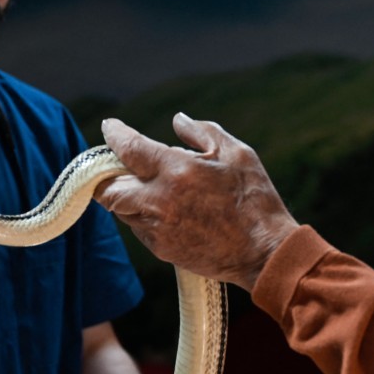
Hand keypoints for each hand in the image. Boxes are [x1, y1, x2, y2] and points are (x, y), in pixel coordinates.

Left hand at [97, 113, 299, 291]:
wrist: (265, 252)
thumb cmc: (255, 200)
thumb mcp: (237, 153)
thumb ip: (203, 132)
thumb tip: (177, 120)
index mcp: (177, 171)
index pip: (128, 148)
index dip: (114, 134)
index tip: (110, 127)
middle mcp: (160, 200)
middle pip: (109, 189)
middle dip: (108, 177)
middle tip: (120, 166)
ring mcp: (158, 228)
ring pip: (122, 210)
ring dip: (128, 196)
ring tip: (150, 188)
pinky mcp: (162, 249)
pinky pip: (139, 229)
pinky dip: (144, 216)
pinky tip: (168, 211)